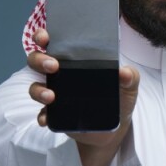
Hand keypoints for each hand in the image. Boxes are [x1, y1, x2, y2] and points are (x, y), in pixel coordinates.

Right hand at [27, 27, 139, 165]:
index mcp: (73, 60)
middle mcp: (59, 75)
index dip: (42, 36)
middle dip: (39, 60)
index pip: (52, 43)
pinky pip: (42, 115)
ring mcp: (55, 95)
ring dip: (38, 90)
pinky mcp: (55, 116)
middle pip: (36, 61)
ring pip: (35, 88)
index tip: (45, 37)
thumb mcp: (128, 86)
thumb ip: (130, 77)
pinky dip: (42, 117)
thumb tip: (124, 72)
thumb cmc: (119, 99)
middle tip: (53, 66)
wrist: (116, 128)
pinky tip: (47, 119)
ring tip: (51, 96)